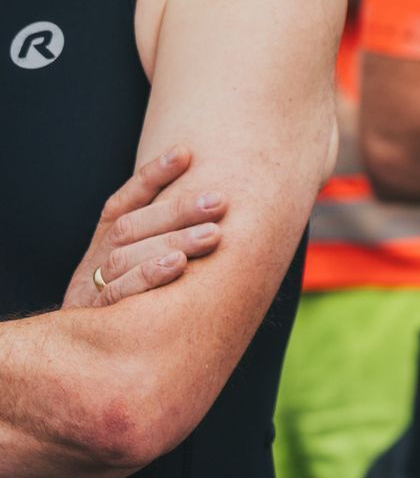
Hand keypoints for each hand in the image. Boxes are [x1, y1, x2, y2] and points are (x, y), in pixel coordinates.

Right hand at [62, 145, 226, 308]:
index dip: (153, 175)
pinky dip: (148, 276)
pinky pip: (118, 293)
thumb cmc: (135, 310)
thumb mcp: (149, 271)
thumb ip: (173, 242)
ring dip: (172, 240)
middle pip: (134, 226)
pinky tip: (177, 266)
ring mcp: (93, 288)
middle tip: (220, 200)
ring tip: (213, 233)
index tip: (186, 152)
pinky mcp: (96, 318)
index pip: (125, 201)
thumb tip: (226, 210)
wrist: (94, 368)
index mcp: (106, 244)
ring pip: (127, 255)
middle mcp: (97, 261)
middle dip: (178, 209)